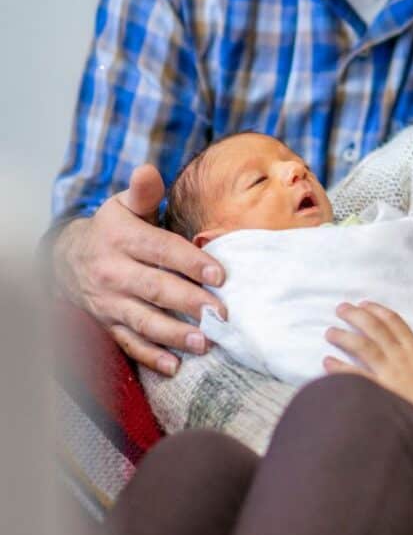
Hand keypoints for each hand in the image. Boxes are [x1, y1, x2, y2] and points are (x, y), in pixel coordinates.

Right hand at [52, 164, 225, 374]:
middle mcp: (113, 272)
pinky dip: (150, 357)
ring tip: (204, 342)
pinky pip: (128, 343)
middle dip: (190, 302)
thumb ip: (144, 192)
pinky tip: (174, 365)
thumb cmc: (113, 229)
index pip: (161, 251)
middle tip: (222, 314)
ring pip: (143, 320)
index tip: (220, 275)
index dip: (191, 263)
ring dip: (174, 334)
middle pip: (156, 289)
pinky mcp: (108, 324)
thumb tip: (150, 169)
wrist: (67, 258)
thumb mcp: (125, 206)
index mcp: (122, 239)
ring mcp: (109, 302)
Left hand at [324, 301, 412, 434]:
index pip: (393, 322)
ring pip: (362, 347)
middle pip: (374, 329)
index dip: (377, 311)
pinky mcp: (382, 391)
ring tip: (330, 332)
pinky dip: (340, 369)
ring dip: (344, 337)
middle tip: (340, 308)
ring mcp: (390, 373)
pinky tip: (327, 362)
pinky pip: (357, 376)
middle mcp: (400, 357)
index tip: (364, 304)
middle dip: (355, 315)